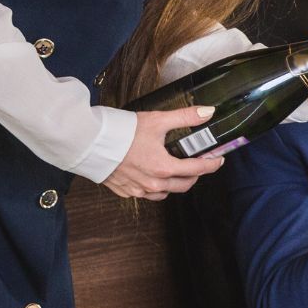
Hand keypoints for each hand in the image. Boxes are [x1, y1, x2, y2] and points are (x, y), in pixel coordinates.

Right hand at [103, 105, 226, 199]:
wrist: (89, 142)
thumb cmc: (122, 132)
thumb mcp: (158, 120)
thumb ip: (185, 117)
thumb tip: (208, 112)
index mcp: (164, 168)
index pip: (197, 169)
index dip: (211, 164)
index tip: (218, 160)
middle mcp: (152, 184)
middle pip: (184, 186)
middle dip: (195, 176)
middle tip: (200, 165)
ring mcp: (137, 190)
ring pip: (165, 193)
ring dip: (175, 185)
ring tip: (178, 172)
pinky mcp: (124, 191)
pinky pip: (146, 195)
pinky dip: (155, 188)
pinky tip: (155, 177)